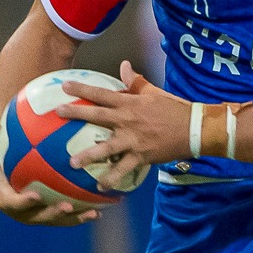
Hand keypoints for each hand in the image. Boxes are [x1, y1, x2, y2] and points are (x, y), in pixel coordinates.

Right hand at [0, 123, 98, 225]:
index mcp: (7, 202)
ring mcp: (38, 217)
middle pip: (40, 217)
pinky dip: (83, 215)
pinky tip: (100, 210)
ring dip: (76, 218)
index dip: (25, 202)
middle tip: (68, 206)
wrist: (0, 191)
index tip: (35, 196)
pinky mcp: (51, 218)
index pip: (15, 204)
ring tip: (94, 213)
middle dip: (55, 213)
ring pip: (59, 221)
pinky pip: (68, 218)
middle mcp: (24, 214)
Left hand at [60, 60, 190, 189]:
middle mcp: (127, 121)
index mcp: (130, 104)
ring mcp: (133, 140)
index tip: (64, 86)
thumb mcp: (154, 92)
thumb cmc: (174, 109)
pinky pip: (123, 169)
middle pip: (96, 115)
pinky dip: (112, 178)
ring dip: (88, 156)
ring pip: (106, 148)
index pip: (101, 93)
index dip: (82, 89)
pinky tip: (100, 186)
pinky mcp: (141, 156)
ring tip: (73, 163)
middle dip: (76, 113)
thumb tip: (124, 66)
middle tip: (57, 113)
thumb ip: (136, 82)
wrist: (194, 128)